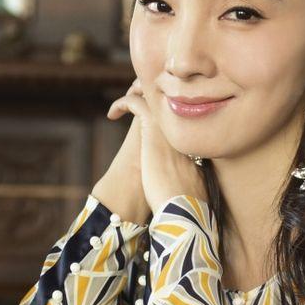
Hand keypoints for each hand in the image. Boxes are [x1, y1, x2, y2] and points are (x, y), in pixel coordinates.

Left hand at [107, 78, 207, 216]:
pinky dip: (124, 102)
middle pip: (169, 100)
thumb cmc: (186, 206)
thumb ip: (191, 177)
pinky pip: (137, 103)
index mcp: (192, 144)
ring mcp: (170, 128)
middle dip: (154, 93)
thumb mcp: (191, 187)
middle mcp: (183, 130)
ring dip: (138, 92)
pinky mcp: (153, 130)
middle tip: (137, 94)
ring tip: (124, 101)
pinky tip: (112, 114)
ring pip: (154, 95)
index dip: (166, 110)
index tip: (153, 112)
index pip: (179, 117)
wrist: (183, 211)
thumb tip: (188, 183)